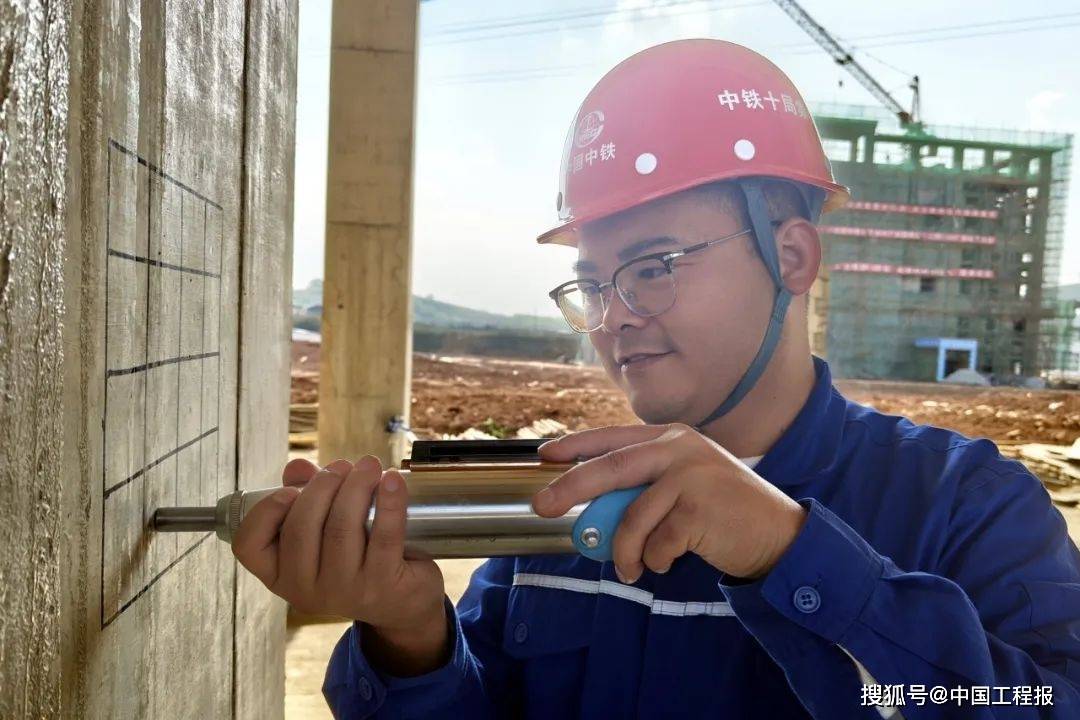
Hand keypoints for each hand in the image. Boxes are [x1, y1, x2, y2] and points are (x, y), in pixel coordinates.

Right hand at [232, 456, 448, 672]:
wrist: (404, 598)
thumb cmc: (357, 555)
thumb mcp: (325, 528)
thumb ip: (305, 494)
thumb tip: (296, 467)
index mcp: (280, 574)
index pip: (249, 546)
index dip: (265, 512)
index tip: (290, 489)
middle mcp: (305, 590)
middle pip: (301, 528)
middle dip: (322, 486)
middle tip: (342, 466)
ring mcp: (344, 592)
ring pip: (341, 529)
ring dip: (356, 487)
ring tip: (369, 465)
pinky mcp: (382, 586)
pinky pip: (384, 537)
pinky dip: (390, 502)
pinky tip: (394, 481)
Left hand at [532, 424, 806, 582]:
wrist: (778, 535)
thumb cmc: (723, 514)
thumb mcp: (684, 487)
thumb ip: (645, 489)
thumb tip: (591, 513)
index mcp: (672, 438)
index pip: (613, 438)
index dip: (576, 446)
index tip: (544, 455)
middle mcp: (680, 448)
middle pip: (611, 467)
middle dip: (571, 488)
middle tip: (543, 506)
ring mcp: (691, 475)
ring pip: (632, 517)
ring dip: (623, 552)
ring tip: (629, 569)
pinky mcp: (699, 508)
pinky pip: (656, 543)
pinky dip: (654, 560)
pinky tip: (668, 562)